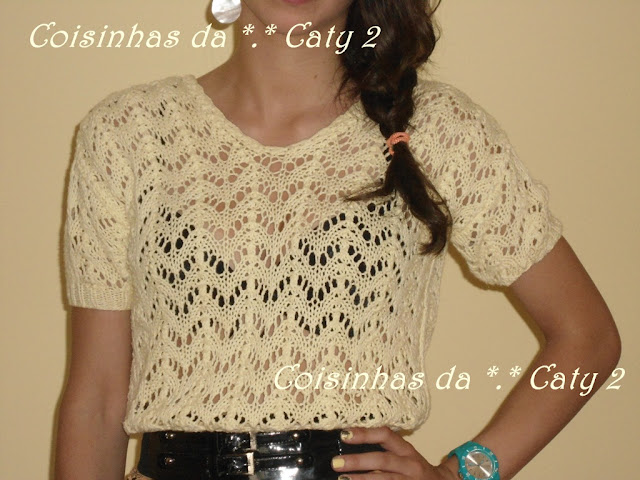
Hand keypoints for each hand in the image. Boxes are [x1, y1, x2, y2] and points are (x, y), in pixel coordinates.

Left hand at [331, 426, 458, 479]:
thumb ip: (383, 452)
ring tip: (343, 479)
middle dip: (358, 461)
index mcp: (406, 450)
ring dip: (363, 479)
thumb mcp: (405, 457)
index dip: (365, 433)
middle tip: (336, 463)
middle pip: (383, 460)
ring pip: (386, 479)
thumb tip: (350, 445)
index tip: (344, 434)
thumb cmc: (416, 471)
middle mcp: (410, 464)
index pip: (385, 435)